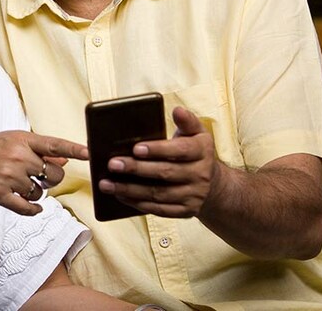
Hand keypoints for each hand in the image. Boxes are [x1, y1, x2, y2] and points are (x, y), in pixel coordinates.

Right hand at [0, 131, 88, 215]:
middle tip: (40, 177)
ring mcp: (9, 177)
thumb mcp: (9, 140)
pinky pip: (27, 207)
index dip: (75, 149)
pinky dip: (33, 209)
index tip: (90, 153)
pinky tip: (34, 207)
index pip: (55, 144)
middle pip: (54, 173)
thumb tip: (64, 157)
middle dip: (52, 179)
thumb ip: (37, 149)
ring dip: (35, 193)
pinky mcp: (0, 195)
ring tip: (19, 186)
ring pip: (40, 192)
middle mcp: (17, 157)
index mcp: (21, 139)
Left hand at [97, 107, 218, 217]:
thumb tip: (177, 110)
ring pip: (159, 194)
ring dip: (130, 190)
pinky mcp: (186, 211)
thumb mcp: (196, 134)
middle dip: (136, 169)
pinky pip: (159, 209)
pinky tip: (120, 196)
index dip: (158, 150)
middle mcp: (201, 175)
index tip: (135, 148)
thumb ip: (186, 121)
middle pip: (165, 172)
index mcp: (202, 152)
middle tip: (112, 164)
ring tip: (106, 184)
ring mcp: (194, 196)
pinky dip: (138, 204)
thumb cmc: (195, 153)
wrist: (214, 185)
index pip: (179, 150)